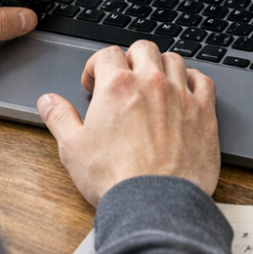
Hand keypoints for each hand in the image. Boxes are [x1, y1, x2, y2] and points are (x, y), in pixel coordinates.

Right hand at [37, 41, 219, 205]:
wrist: (156, 204)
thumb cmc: (116, 179)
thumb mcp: (73, 149)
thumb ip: (59, 118)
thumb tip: (48, 102)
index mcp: (117, 86)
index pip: (107, 54)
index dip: (96, 66)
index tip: (94, 83)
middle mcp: (151, 83)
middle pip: (143, 49)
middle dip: (129, 59)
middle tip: (122, 80)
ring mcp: (181, 96)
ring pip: (174, 60)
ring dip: (161, 66)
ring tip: (152, 83)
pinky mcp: (204, 114)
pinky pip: (203, 82)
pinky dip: (193, 81)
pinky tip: (185, 91)